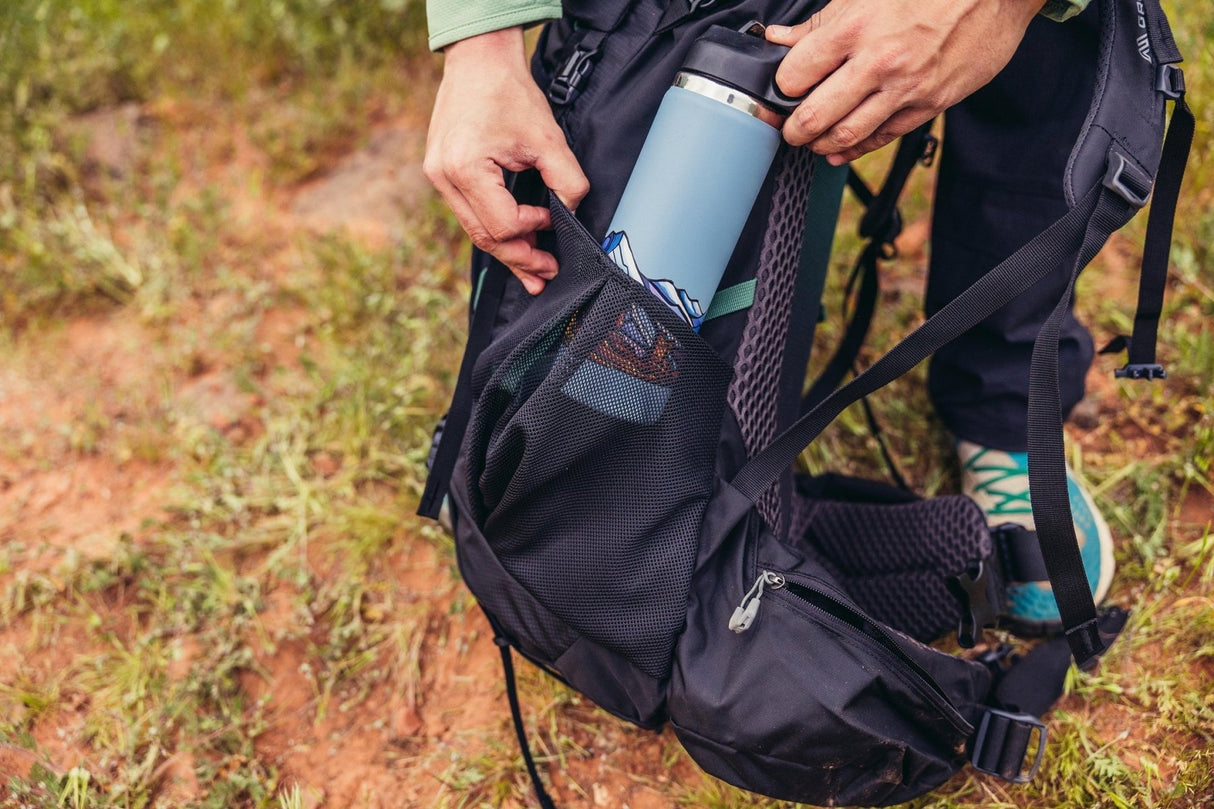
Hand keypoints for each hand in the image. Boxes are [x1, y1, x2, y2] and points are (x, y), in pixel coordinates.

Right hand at [424, 27, 589, 293]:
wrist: (479, 60)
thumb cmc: (509, 92)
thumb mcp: (548, 138)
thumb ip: (567, 181)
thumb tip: (573, 215)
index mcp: (465, 169)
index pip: (503, 225)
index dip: (533, 231)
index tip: (554, 220)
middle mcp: (444, 177)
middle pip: (484, 237)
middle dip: (519, 258)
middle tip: (546, 275)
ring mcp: (438, 177)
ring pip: (475, 230)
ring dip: (506, 250)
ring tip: (532, 270)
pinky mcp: (441, 173)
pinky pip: (469, 212)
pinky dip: (492, 227)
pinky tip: (512, 242)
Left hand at [767, 0, 1046, 163]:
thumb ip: (819, 22)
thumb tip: (779, 39)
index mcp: (855, 27)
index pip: (795, 74)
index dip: (782, 88)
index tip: (781, 92)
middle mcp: (878, 61)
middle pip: (816, 113)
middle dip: (794, 129)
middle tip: (789, 130)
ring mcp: (905, 87)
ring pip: (847, 134)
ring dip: (822, 144)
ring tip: (813, 141)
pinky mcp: (929, 104)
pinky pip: (883, 137)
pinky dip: (856, 150)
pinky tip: (842, 152)